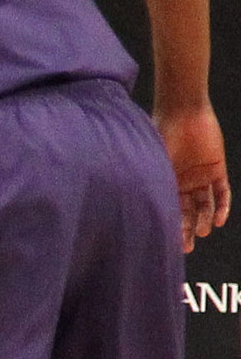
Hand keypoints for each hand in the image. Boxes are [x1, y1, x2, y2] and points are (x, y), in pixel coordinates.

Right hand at [160, 102, 228, 250]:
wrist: (183, 111)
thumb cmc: (161, 134)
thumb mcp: (153, 164)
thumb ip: (150, 183)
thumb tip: (137, 210)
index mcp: (164, 182)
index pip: (168, 209)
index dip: (169, 226)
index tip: (167, 243)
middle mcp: (183, 182)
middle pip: (186, 212)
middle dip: (186, 230)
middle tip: (186, 247)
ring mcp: (200, 176)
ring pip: (204, 205)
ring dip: (204, 220)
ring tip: (204, 231)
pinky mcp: (217, 169)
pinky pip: (222, 192)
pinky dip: (222, 206)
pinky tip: (219, 219)